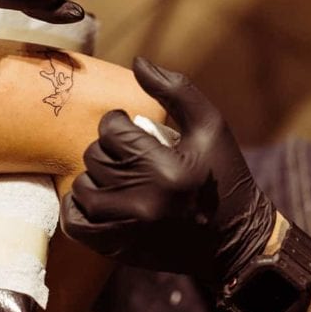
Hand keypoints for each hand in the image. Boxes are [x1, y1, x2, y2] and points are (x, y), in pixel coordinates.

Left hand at [60, 57, 274, 287]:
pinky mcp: (118, 250)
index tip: (133, 130)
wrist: (235, 239)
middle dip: (109, 149)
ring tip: (118, 176)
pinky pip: (74, 223)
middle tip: (129, 153)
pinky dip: (78, 208)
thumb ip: (175, 89)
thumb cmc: (223, 174)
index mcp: (168, 169)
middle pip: (95, 157)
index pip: (112, 130)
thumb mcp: (210, 125)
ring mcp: (128, 231)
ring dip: (96, 178)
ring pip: (82, 188)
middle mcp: (145, 202)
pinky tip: (99, 198)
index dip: (118, 124)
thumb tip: (137, 62)